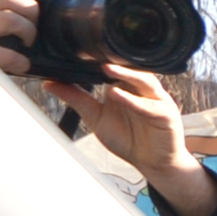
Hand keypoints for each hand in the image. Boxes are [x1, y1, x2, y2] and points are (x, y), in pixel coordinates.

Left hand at [52, 61, 214, 215]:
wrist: (152, 163)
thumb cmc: (128, 139)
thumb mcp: (95, 117)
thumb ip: (76, 99)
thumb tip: (49, 83)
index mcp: (128, 86)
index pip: (116, 66)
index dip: (101, 59)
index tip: (81, 51)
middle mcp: (143, 90)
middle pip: (133, 68)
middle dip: (116, 61)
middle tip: (94, 53)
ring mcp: (157, 101)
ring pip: (145, 81)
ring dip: (127, 75)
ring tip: (107, 69)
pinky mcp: (166, 116)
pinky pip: (149, 106)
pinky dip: (133, 100)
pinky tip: (116, 95)